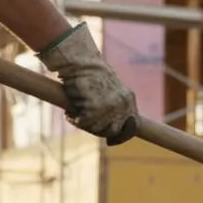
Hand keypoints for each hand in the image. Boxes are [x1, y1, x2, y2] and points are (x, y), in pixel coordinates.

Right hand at [37, 24, 138, 144]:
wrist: (80, 61)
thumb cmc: (90, 75)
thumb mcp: (110, 91)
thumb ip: (114, 107)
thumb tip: (112, 132)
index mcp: (129, 99)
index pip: (133, 126)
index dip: (122, 136)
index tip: (110, 141)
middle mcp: (123, 104)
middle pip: (113, 131)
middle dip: (98, 130)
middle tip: (84, 123)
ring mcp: (110, 107)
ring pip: (98, 129)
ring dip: (85, 125)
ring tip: (75, 114)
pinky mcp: (95, 107)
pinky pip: (85, 123)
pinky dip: (75, 120)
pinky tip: (69, 113)